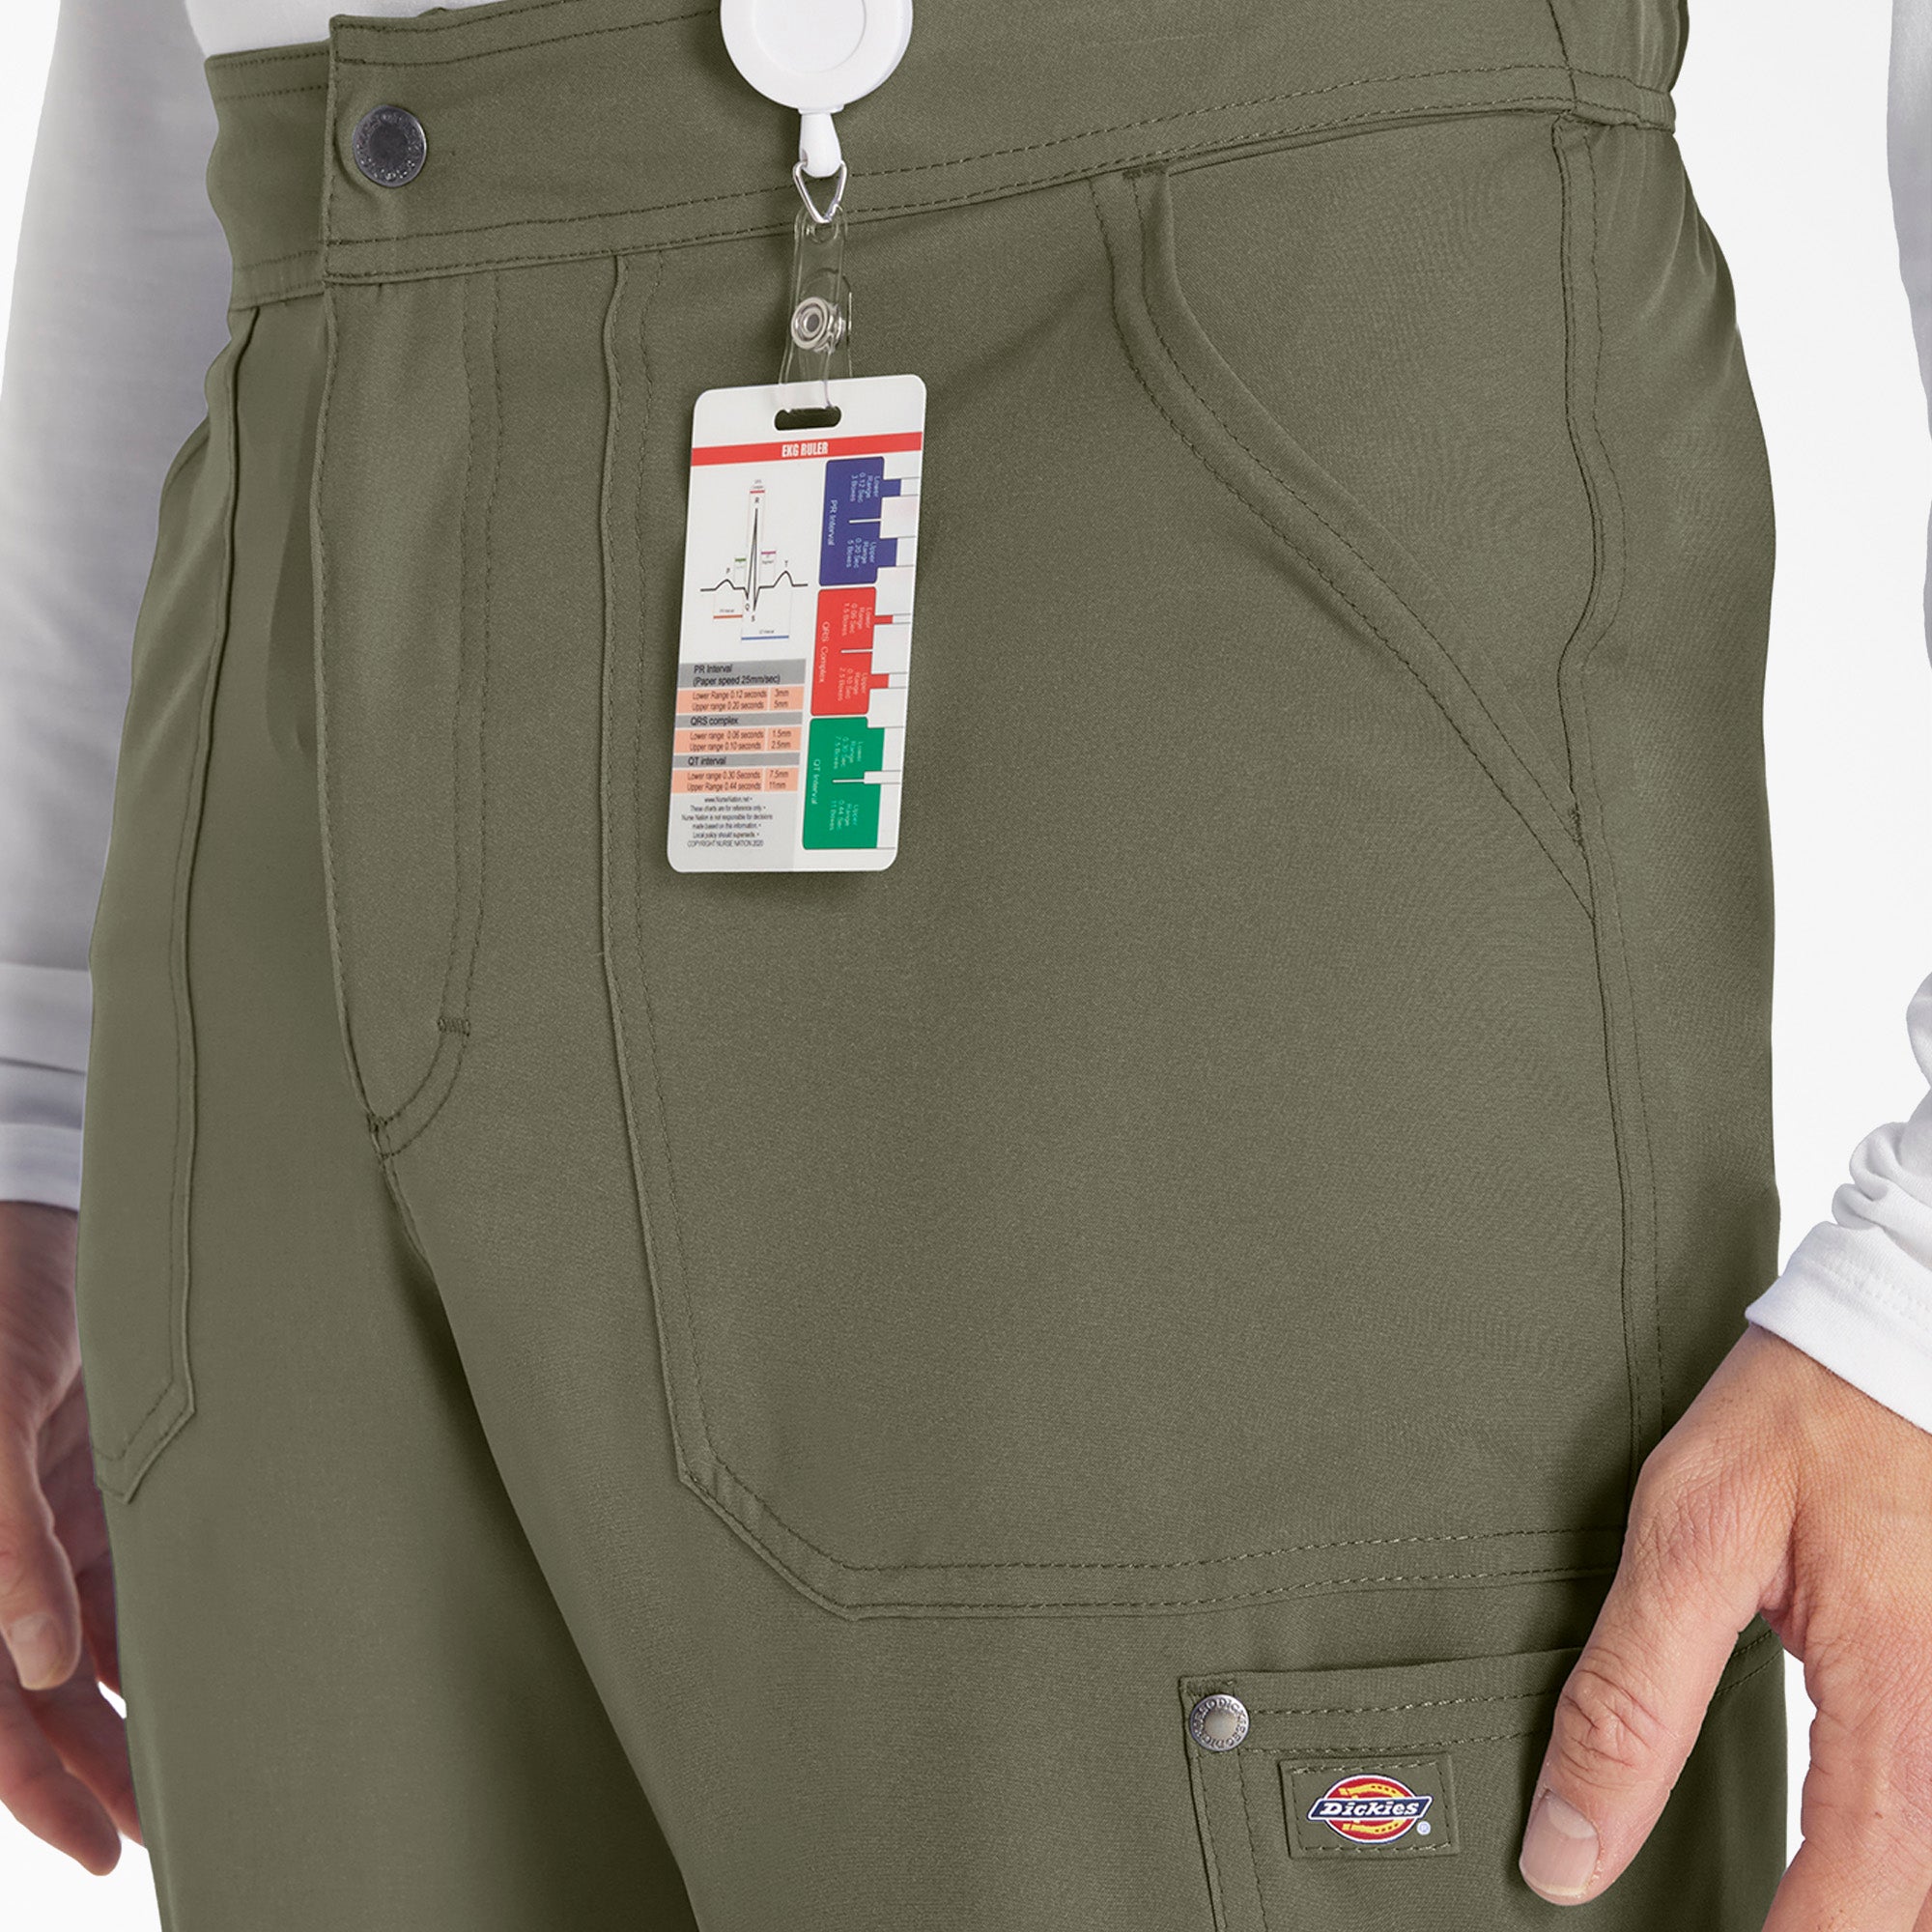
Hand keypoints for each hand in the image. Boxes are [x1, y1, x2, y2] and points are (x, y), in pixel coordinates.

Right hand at [0, 1201, 138, 1872]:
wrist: (38, 1216)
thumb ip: (6, 1548)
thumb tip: (46, 1670)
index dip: (33, 1786)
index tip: (100, 1847)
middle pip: (37, 1695)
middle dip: (93, 1768)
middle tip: (166, 1832)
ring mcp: (47, 1526)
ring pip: (85, 1649)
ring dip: (131, 1710)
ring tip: (196, 1772)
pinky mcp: (96, 1488)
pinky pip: (121, 1583)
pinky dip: (152, 1632)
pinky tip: (197, 1671)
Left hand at [1518, 1325, 1931, 1926]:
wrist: (1902, 1337)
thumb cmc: (1806, 1416)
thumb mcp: (1691, 1532)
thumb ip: (1633, 1695)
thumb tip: (1568, 1845)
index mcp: (1902, 1697)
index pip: (1857, 1900)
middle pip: (1911, 1901)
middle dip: (1824, 1928)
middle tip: (1724, 1925)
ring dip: (1857, 1897)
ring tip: (1760, 1902)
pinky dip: (1885, 1847)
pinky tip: (1824, 1853)